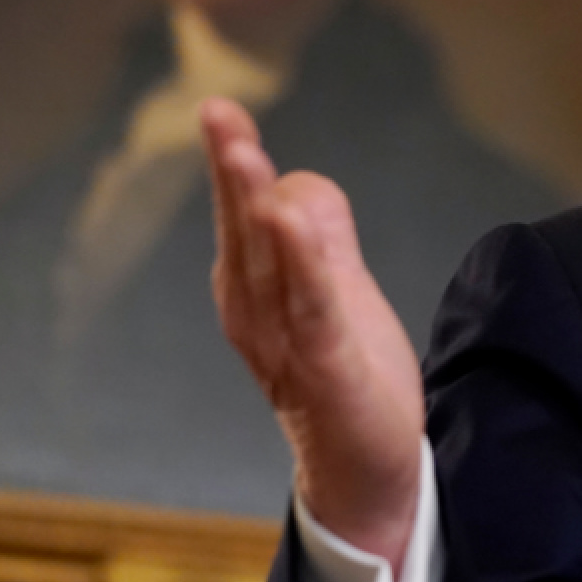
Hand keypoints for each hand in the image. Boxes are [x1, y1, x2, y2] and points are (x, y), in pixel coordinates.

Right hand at [200, 97, 423, 564]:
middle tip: (216, 113)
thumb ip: (316, 240)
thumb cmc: (345, 377)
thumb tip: (293, 183)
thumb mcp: (334, 294)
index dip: (236, 162)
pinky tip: (290, 225)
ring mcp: (289, 343)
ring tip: (245, 153)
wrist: (365, 472)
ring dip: (256, 207)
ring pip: (269, 265)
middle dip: (232, 171)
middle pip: (244, 231)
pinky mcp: (327, 370)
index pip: (246, 214)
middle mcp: (258, 315)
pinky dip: (301, 267)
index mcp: (256, 292)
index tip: (220, 109)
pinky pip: (312, 310)